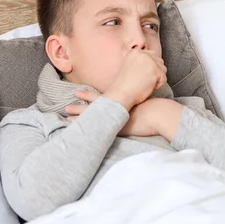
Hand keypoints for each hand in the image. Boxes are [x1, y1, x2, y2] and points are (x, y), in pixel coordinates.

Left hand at [66, 95, 182, 139]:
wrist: (158, 113)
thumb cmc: (155, 109)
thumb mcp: (144, 101)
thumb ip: (138, 100)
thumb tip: (138, 100)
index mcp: (120, 102)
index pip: (101, 98)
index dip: (89, 96)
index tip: (78, 93)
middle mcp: (114, 109)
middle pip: (93, 107)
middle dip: (80, 106)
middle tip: (66, 106)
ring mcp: (115, 118)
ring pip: (93, 116)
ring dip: (80, 115)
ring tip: (67, 116)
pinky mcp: (117, 128)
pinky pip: (98, 128)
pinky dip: (87, 127)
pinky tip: (78, 130)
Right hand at [103, 50, 166, 110]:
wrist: (121, 94)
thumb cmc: (125, 85)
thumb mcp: (130, 66)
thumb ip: (141, 62)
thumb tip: (157, 64)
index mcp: (135, 52)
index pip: (152, 56)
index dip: (149, 68)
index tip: (140, 76)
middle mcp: (143, 54)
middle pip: (159, 61)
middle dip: (155, 72)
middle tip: (142, 80)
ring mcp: (149, 61)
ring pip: (163, 69)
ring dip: (157, 79)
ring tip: (144, 83)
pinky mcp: (155, 71)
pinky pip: (164, 79)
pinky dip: (158, 86)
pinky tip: (147, 87)